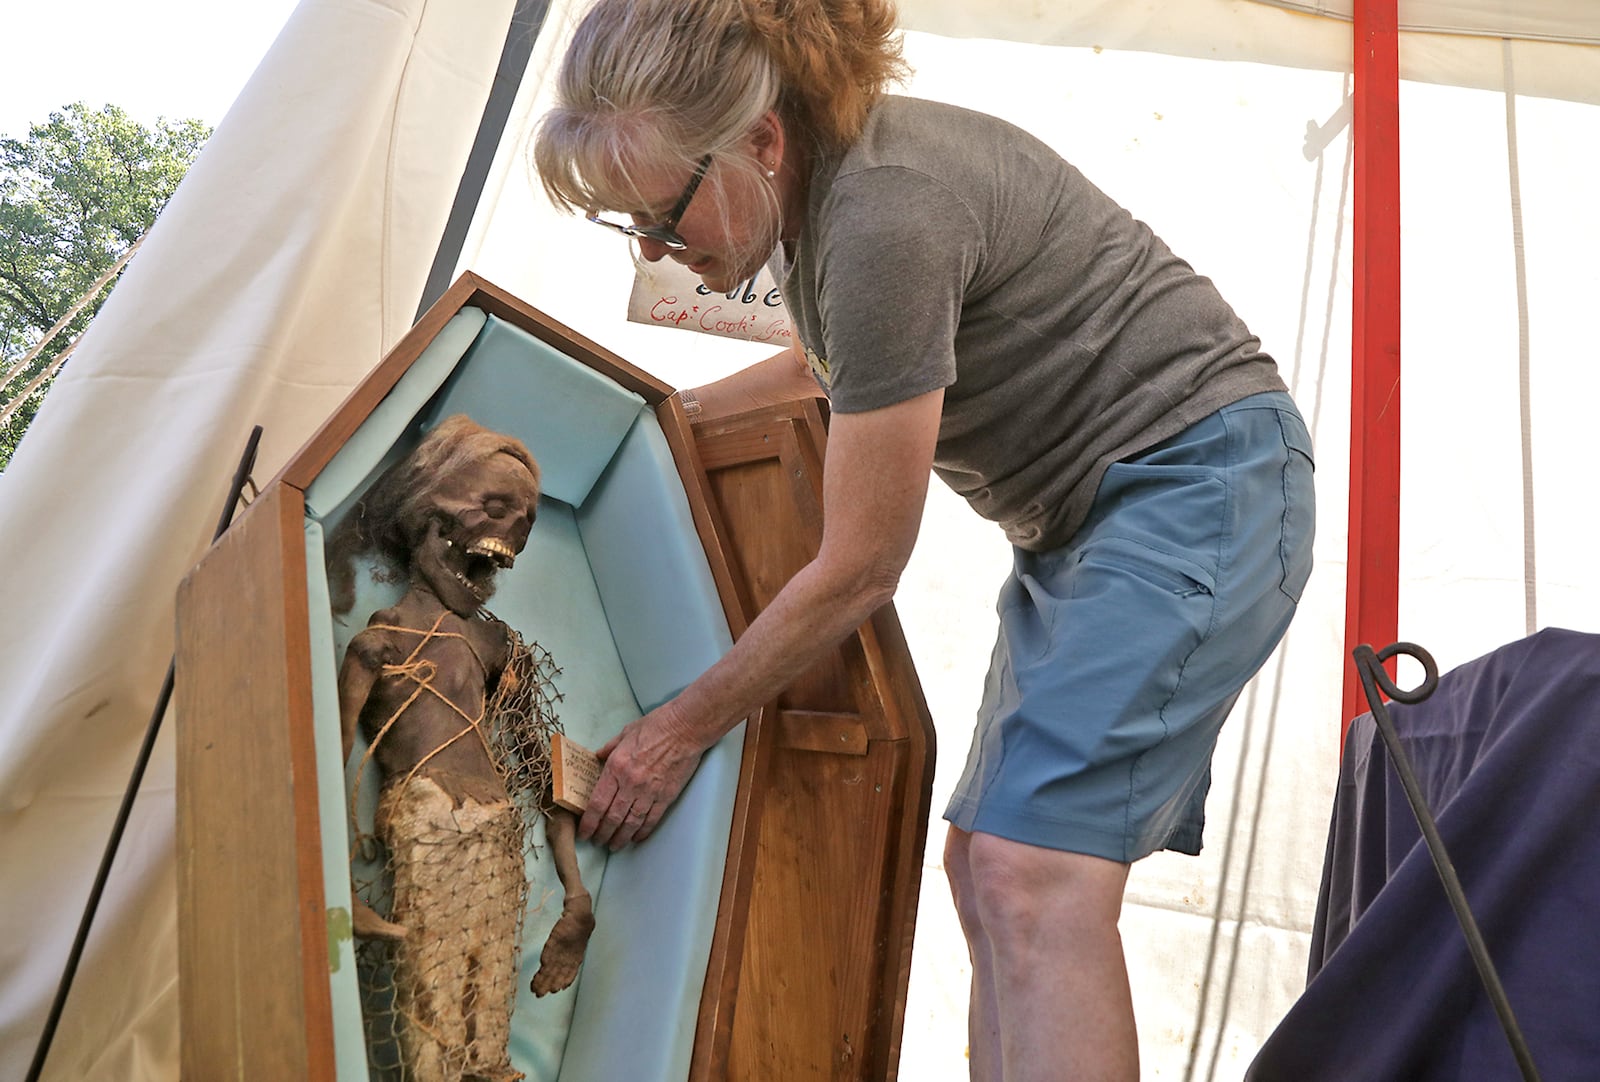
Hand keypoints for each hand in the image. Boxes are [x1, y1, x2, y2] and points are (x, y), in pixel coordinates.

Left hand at [578, 703, 704, 849]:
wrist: (685, 728)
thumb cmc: (656, 726)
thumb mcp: (625, 733)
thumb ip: (609, 748)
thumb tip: (598, 757)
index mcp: (616, 768)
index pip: (597, 803)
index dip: (589, 822)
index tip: (585, 832)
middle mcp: (630, 784)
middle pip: (612, 818)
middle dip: (602, 834)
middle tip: (598, 842)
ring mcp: (649, 792)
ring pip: (631, 823)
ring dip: (621, 838)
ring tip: (614, 845)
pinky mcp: (666, 795)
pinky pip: (652, 819)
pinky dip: (643, 831)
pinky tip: (636, 838)